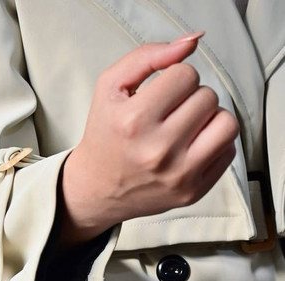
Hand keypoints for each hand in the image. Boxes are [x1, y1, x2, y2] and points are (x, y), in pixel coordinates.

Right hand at [58, 31, 239, 245]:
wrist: (97, 190)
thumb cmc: (106, 135)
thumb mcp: (110, 87)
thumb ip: (148, 56)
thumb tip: (192, 42)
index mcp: (134, 121)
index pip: (186, 75)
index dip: (175, 79)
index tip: (160, 96)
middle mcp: (158, 150)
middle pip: (208, 97)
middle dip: (192, 99)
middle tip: (171, 114)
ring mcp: (178, 175)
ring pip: (226, 123)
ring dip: (210, 119)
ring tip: (188, 127)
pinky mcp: (192, 193)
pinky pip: (228, 151)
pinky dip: (214, 144)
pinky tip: (191, 148)